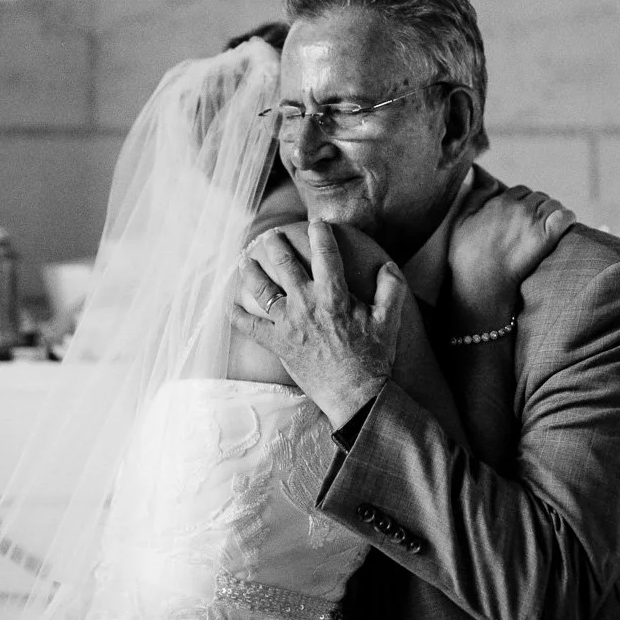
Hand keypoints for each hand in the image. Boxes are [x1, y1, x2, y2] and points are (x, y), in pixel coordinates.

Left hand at [230, 221, 406, 428]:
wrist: (356, 396)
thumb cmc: (374, 359)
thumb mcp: (390, 320)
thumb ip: (391, 289)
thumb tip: (386, 266)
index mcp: (334, 297)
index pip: (325, 254)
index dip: (320, 234)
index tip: (316, 224)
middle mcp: (306, 305)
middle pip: (285, 264)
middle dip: (276, 245)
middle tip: (271, 235)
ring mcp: (288, 325)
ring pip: (262, 290)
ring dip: (251, 272)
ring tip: (244, 260)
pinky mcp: (277, 344)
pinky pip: (250, 328)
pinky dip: (236, 316)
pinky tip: (228, 306)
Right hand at [446, 181, 575, 328]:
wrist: (480, 285)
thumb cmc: (467, 257)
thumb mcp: (460, 221)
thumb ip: (476, 197)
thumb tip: (491, 181)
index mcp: (500, 202)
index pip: (521, 191)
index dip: (522, 203)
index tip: (521, 217)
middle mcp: (519, 207)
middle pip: (539, 197)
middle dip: (538, 208)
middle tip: (534, 226)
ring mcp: (534, 221)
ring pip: (554, 205)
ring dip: (552, 214)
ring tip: (547, 229)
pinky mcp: (548, 237)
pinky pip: (566, 216)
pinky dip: (567, 220)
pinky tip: (562, 229)